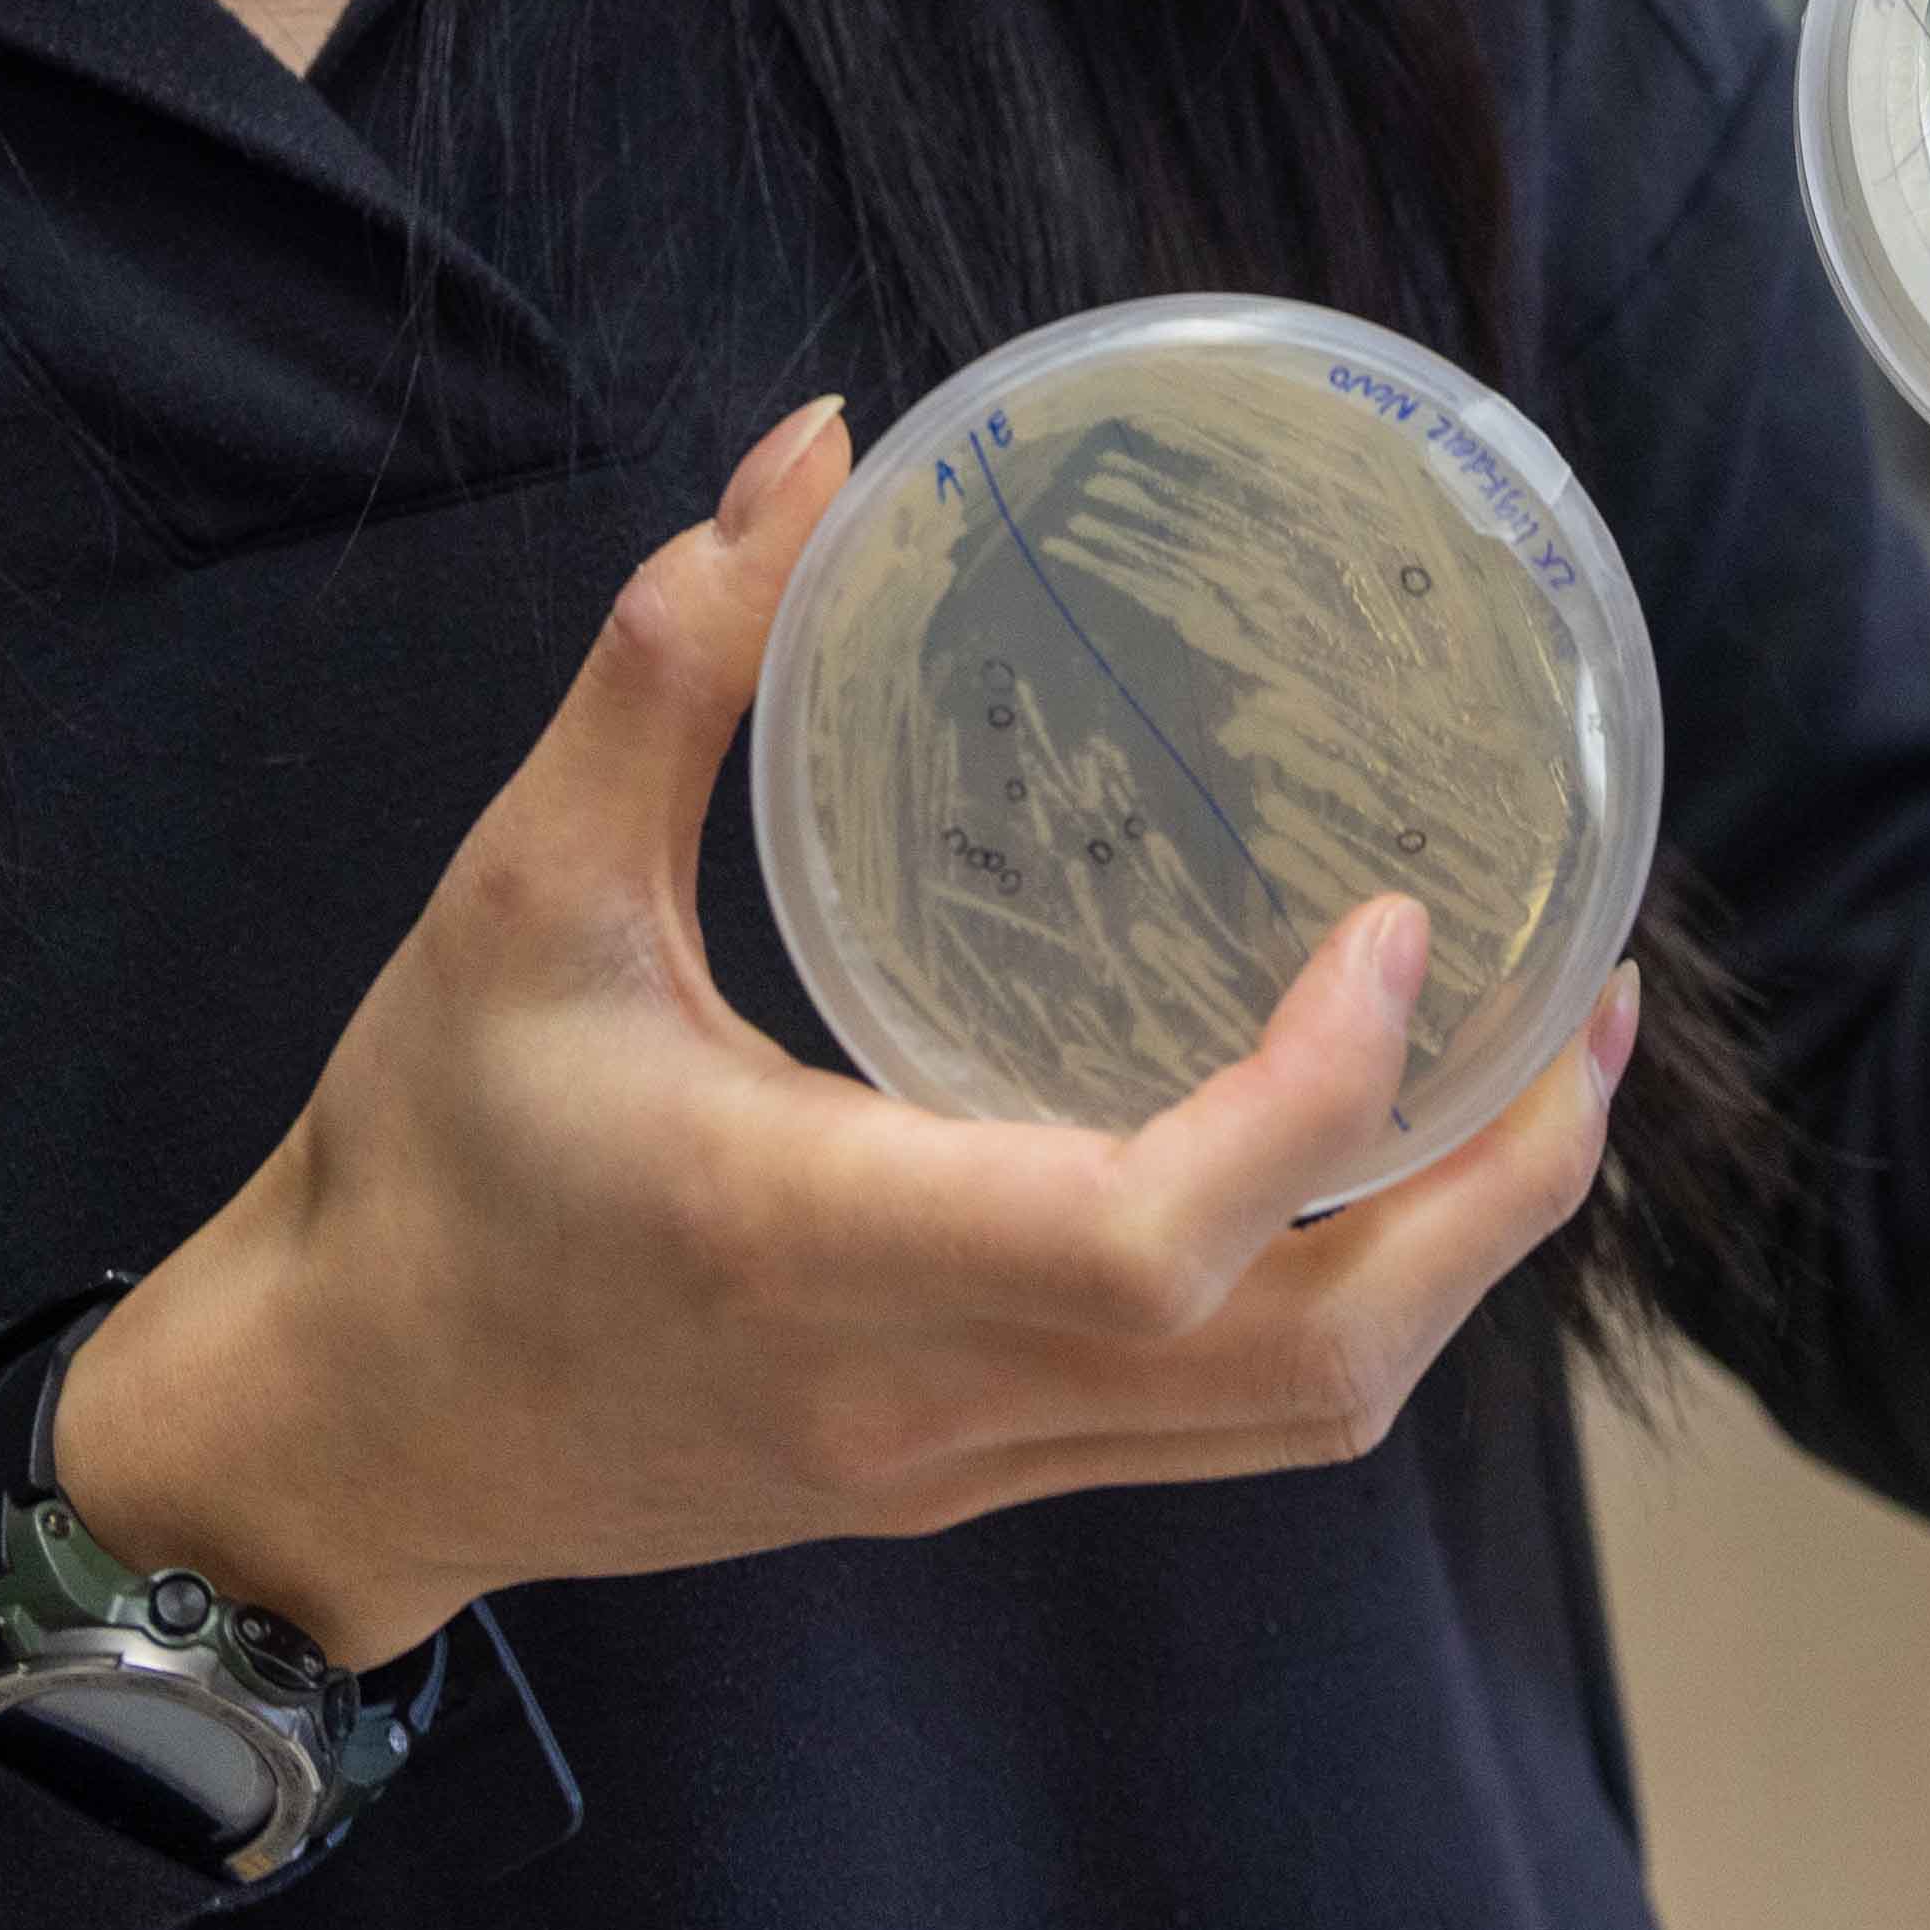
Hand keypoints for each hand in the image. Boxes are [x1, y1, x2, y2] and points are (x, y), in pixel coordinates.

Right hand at [42, 396, 1636, 1665]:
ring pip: (1298, 1422)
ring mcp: (964, 1459)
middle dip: (1497, 1202)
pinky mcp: (965, 1477)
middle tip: (1597, 1004)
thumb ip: (665, 673)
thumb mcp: (512, 896)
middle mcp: (931, 1388)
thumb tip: (810, 451)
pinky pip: (1222, 1424)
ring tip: (1540, 1081)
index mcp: (826, 1248)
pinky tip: (1368, 1158)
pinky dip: (1345, 1299)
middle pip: (1312, 1371)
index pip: (1163, 1242)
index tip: (1403, 931)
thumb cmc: (417, 1165)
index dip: (1323, 1103)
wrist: (332, 1435)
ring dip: (1455, 1262)